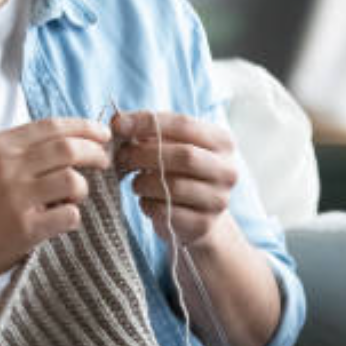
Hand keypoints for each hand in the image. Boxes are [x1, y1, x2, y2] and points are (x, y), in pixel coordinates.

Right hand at [0, 117, 112, 284]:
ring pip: (73, 181)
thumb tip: (77, 139)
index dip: (84, 127)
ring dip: (82, 189)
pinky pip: (70, 215)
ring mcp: (15, 197)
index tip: (102, 134)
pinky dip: (73, 217)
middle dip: (95, 153)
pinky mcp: (25, 228)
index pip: (52, 125)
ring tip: (74, 197)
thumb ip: (25, 151)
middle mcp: (5, 166)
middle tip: (103, 162)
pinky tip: (61, 221)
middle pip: (69, 148)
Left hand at [111, 110, 238, 247]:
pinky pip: (167, 212)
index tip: (117, 126)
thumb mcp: (167, 144)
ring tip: (135, 182)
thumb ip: (146, 130)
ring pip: (174, 187)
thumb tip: (117, 121)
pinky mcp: (204, 224)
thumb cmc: (177, 171)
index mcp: (222, 141)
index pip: (184, 124)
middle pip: (184, 155)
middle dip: (144, 154)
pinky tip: (146, 201)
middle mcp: (227, 170)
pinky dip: (148, 205)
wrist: (195, 214)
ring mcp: (219, 199)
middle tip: (122, 158)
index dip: (147, 122)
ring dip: (143, 182)